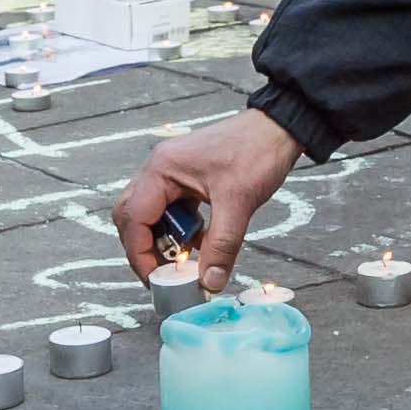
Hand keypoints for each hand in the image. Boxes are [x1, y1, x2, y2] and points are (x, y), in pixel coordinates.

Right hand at [116, 109, 302, 289]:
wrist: (278, 128)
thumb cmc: (256, 149)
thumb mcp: (237, 203)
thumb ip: (222, 246)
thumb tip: (210, 280)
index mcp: (162, 169)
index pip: (133, 219)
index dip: (140, 254)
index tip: (155, 279)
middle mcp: (160, 169)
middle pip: (132, 217)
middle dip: (146, 248)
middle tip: (165, 272)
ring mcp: (172, 173)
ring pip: (151, 215)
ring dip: (165, 239)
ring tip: (187, 256)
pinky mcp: (186, 179)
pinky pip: (172, 210)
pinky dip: (182, 229)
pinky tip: (202, 239)